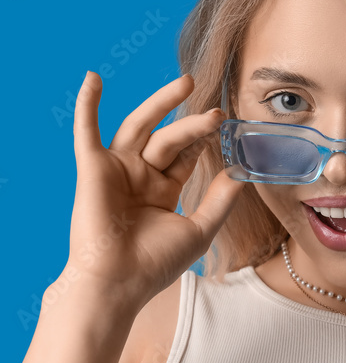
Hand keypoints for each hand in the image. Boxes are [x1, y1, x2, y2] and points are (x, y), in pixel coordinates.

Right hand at [65, 71, 244, 307]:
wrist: (119, 282)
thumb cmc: (156, 264)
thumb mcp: (200, 229)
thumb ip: (220, 200)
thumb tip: (242, 174)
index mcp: (162, 190)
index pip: (186, 155)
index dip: (205, 139)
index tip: (227, 125)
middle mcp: (139, 176)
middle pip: (169, 138)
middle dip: (193, 124)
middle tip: (217, 112)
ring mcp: (116, 171)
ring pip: (141, 127)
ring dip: (161, 104)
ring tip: (187, 84)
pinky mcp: (92, 169)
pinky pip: (86, 132)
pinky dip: (87, 105)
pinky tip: (93, 79)